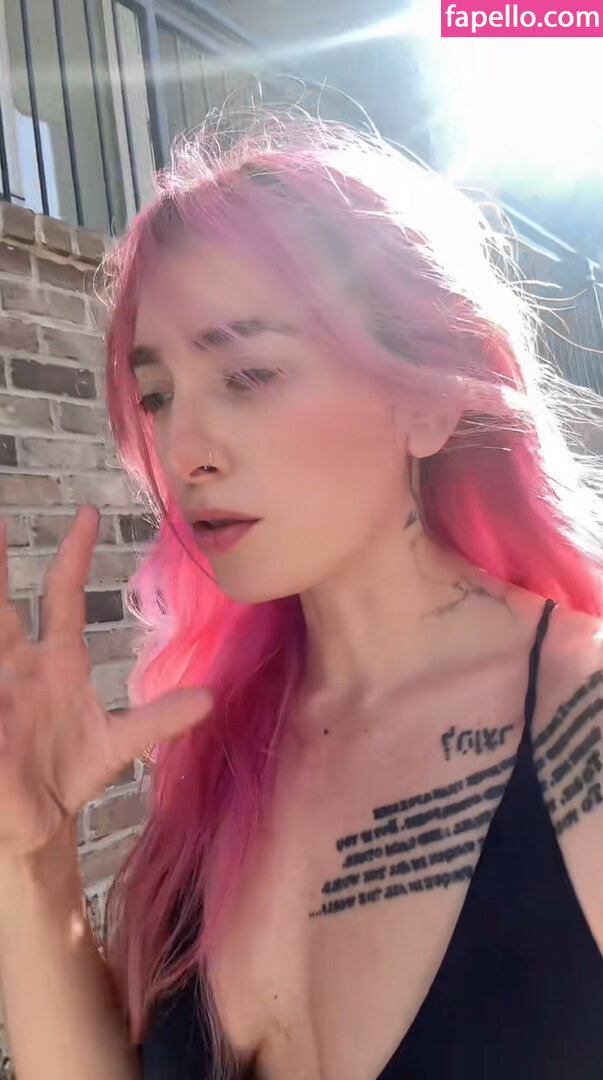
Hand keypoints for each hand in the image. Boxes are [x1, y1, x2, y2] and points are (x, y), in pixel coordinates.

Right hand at [0, 506, 211, 858]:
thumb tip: (210, 698)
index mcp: (56, 661)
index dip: (76, 554)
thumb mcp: (118, 742)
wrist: (38, 821)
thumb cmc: (69, 770)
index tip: (88, 513)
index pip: (64, 594)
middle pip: (2, 604)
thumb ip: (160, 718)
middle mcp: (19, 664)